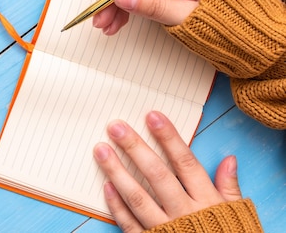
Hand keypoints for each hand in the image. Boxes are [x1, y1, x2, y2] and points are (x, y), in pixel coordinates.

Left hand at [93, 111, 241, 231]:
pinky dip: (116, 205)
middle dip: (135, 148)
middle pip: (157, 175)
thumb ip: (229, 187)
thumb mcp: (236, 214)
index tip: (152, 116)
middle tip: (116, 127)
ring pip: (138, 197)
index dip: (169, 138)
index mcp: (207, 202)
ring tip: (101, 149)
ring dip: (117, 172)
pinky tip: (105, 185)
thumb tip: (229, 158)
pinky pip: (129, 224)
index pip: (185, 163)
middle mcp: (184, 213)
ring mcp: (166, 230)